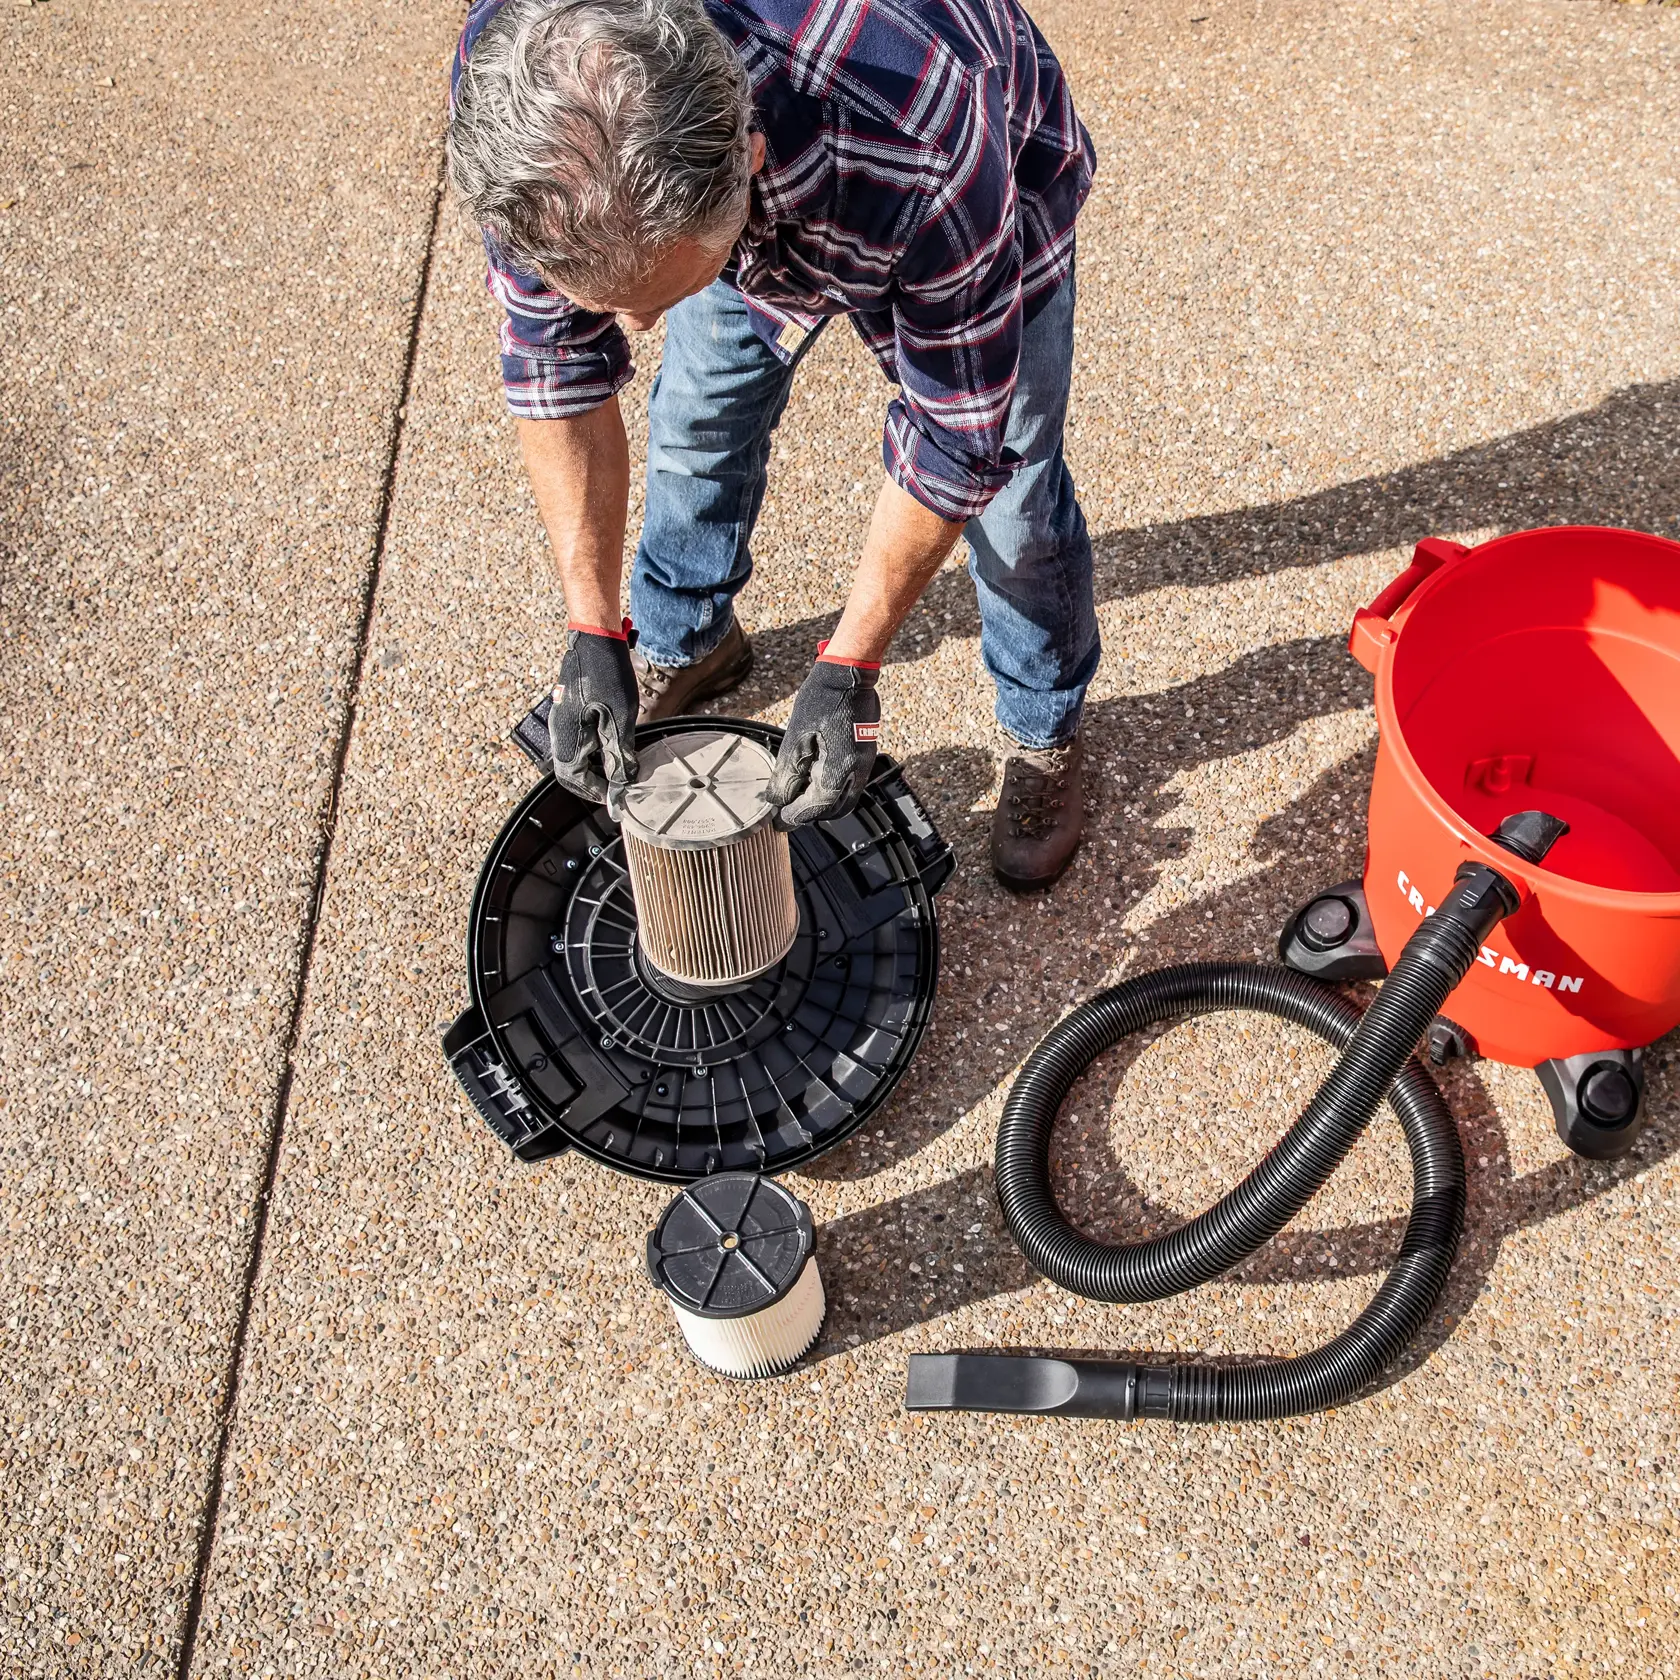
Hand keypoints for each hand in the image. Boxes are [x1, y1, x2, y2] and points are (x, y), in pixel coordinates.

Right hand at [548, 621, 639, 816]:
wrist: (594, 638)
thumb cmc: (606, 673)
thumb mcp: (620, 718)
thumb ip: (620, 753)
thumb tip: (623, 780)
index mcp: (567, 739)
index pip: (575, 780)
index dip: (597, 792)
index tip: (617, 797)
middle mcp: (560, 733)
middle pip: (571, 773)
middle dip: (594, 784)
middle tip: (618, 787)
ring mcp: (562, 722)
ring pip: (574, 758)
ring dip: (594, 768)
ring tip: (618, 768)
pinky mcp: (569, 712)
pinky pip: (577, 741)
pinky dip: (592, 752)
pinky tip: (611, 746)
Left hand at [767, 653, 880, 827]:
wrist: (848, 675)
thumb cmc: (821, 699)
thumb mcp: (795, 738)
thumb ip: (787, 774)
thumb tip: (778, 800)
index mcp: (838, 769)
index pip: (815, 808)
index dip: (794, 816)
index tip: (778, 821)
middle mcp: (857, 772)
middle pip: (834, 810)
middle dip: (810, 815)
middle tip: (787, 811)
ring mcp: (864, 764)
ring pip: (844, 800)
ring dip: (822, 805)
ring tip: (798, 796)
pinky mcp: (865, 756)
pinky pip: (850, 785)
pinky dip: (832, 791)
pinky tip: (814, 779)